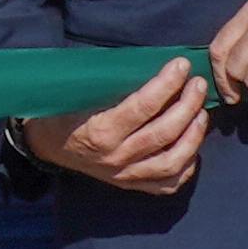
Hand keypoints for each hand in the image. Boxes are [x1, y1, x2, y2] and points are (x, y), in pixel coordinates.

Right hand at [28, 54, 214, 193]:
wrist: (46, 145)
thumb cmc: (63, 111)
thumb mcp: (78, 93)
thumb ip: (112, 83)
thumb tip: (152, 63)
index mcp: (98, 131)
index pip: (142, 107)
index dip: (167, 84)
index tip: (182, 65)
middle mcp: (114, 157)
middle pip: (163, 133)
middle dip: (187, 105)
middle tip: (198, 84)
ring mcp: (124, 175)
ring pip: (171, 161)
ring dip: (193, 136)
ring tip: (201, 113)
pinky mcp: (131, 185)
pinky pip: (168, 184)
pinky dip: (186, 166)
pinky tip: (192, 146)